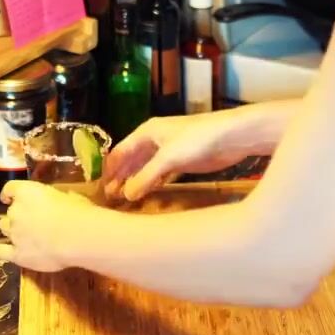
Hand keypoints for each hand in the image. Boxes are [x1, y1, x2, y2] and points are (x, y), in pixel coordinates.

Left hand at [0, 181, 94, 272]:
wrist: (77, 237)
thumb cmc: (78, 212)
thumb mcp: (69, 197)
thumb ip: (56, 199)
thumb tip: (58, 202)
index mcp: (27, 192)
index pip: (10, 188)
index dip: (9, 193)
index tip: (9, 197)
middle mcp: (16, 211)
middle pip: (10, 212)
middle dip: (18, 216)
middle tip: (32, 221)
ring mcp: (14, 233)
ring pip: (5, 229)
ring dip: (12, 230)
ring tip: (24, 236)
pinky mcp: (17, 254)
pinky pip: (1, 252)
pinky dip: (0, 250)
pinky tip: (1, 250)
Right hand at [104, 113, 254, 200]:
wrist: (233, 136)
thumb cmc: (198, 140)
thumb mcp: (169, 158)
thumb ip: (146, 176)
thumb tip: (126, 195)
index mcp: (146, 133)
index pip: (120, 152)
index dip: (109, 170)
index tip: (101, 189)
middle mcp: (154, 141)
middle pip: (131, 161)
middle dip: (120, 178)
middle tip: (110, 199)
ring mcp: (169, 151)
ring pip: (145, 168)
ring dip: (135, 182)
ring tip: (124, 201)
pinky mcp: (183, 162)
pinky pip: (160, 174)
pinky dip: (152, 184)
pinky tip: (147, 195)